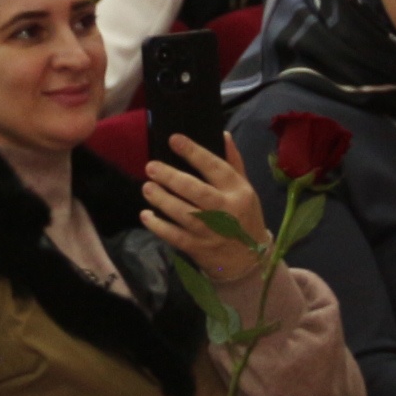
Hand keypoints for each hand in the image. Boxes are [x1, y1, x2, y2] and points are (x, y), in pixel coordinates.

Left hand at [139, 133, 266, 285]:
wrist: (248, 260)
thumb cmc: (244, 218)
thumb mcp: (246, 189)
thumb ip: (233, 163)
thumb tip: (222, 135)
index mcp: (238, 191)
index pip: (215, 167)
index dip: (194, 152)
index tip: (174, 139)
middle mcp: (225, 210)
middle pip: (196, 191)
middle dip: (171, 178)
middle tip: (151, 167)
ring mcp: (210, 231)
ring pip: (183, 213)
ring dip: (162, 200)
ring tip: (147, 187)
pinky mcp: (198, 247)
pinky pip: (175, 236)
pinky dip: (159, 226)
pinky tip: (146, 215)